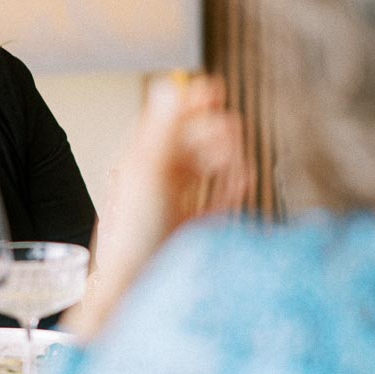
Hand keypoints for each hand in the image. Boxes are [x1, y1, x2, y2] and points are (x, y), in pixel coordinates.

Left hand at [68, 75, 250, 340]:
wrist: (137, 287)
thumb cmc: (132, 233)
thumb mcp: (147, 172)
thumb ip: (163, 128)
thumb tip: (168, 86)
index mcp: (139, 160)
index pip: (166, 121)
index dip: (190, 104)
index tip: (213, 88)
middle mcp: (157, 178)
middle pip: (194, 141)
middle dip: (215, 133)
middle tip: (230, 134)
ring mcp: (177, 202)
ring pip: (210, 167)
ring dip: (228, 159)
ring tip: (235, 165)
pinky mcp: (194, 225)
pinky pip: (221, 198)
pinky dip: (233, 188)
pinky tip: (242, 182)